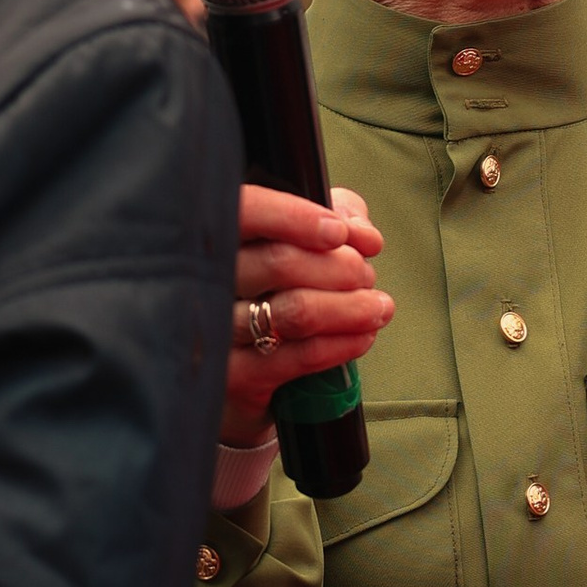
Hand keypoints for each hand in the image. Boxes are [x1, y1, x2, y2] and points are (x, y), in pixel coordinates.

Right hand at [224, 183, 388, 445]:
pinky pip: (302, 355)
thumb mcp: (306, 236)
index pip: (246, 210)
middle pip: (279, 262)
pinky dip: (344, 343)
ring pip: (296, 311)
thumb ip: (340, 217)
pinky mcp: (237, 376)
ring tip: (377, 307)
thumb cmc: (274, 288)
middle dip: (341, 267)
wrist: (241, 369)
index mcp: (221, 235)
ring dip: (351, 308)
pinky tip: (363, 336)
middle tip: (365, 275)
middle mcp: (209, 281)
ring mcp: (219, 332)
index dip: (294, 217)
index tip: (338, 232)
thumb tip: (365, 236)